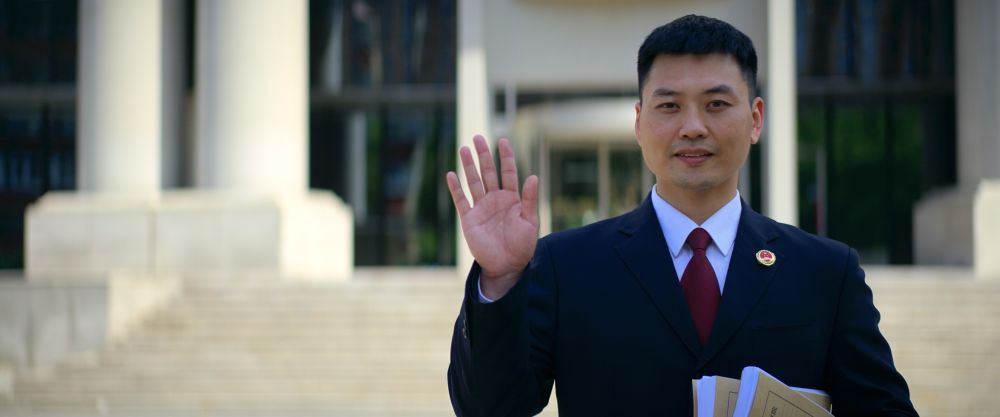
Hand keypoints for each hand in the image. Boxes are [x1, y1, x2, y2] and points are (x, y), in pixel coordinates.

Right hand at [447, 135, 538, 299]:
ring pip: (473, 182)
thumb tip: (532, 176)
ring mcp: (481, 208)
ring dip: (469, 166)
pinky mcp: (469, 219)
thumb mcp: (530, 222)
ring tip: (464, 149)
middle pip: (488, 173)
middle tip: (478, 138)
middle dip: (483, 155)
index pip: (508, 172)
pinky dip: (456, 188)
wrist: (507, 266)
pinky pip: (461, 201)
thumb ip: (529, 199)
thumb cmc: (522, 245)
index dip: (505, 156)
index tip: (503, 140)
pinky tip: (452, 174)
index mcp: (512, 198)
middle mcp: (495, 200)